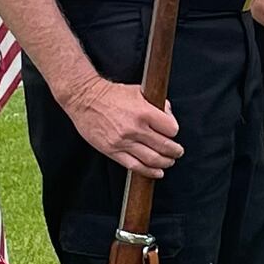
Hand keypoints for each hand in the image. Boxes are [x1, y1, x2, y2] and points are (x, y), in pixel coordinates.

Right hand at [62, 75, 181, 178]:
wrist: (86, 99)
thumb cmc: (112, 94)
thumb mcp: (139, 91)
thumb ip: (156, 104)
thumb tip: (168, 114)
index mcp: (144, 112)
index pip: (171, 129)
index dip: (175, 131)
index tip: (173, 132)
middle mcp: (135, 129)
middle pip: (164, 146)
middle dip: (175, 151)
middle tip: (178, 152)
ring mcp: (123, 142)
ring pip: (151, 159)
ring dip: (164, 163)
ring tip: (169, 162)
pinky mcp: (112, 151)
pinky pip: (134, 166)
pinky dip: (148, 171)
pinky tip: (156, 172)